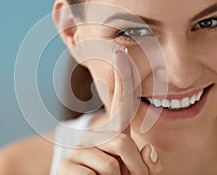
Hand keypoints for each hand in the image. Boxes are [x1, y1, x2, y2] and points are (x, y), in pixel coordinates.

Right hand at [56, 49, 162, 174]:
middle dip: (137, 168)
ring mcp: (78, 151)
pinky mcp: (67, 166)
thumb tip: (148, 150)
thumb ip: (145, 163)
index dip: (122, 79)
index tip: (121, 53)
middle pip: (123, 142)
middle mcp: (93, 137)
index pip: (119, 105)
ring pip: (113, 164)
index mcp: (110, 136)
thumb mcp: (133, 174)